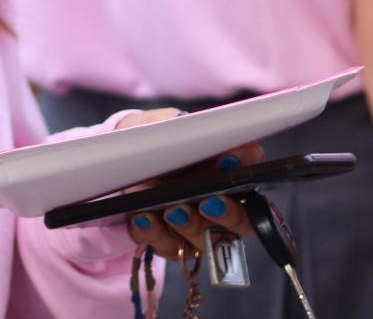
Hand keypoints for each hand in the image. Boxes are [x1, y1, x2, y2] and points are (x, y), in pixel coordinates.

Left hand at [115, 109, 262, 261]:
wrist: (119, 161)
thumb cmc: (154, 142)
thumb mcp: (163, 126)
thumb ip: (181, 125)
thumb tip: (195, 128)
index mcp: (229, 171)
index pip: (254, 170)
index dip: (248, 167)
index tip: (229, 161)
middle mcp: (222, 205)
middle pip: (244, 222)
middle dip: (229, 214)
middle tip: (209, 202)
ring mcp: (198, 228)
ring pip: (207, 239)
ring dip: (190, 225)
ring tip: (171, 211)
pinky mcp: (172, 243)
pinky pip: (170, 247)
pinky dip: (156, 233)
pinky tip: (144, 218)